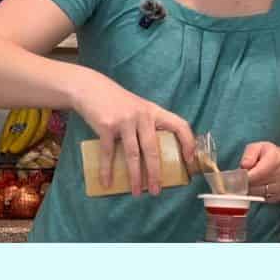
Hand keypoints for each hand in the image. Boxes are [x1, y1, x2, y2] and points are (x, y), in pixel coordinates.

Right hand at [72, 70, 195, 195]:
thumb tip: (153, 157)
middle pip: (153, 149)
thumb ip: (147, 125)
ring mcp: (124, 120)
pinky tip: (107, 182)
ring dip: (135, 176)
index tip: (189, 160)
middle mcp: (142, 115)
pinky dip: (107, 170)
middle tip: (156, 190)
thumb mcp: (137, 108)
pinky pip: (108, 153)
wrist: (90, 87)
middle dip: (155, 173)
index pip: (179, 125)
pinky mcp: (106, 125)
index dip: (187, 142)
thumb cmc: (116, 102)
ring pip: (133, 154)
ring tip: (136, 193)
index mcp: (153, 111)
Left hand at [240, 142, 279, 203]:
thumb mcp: (259, 147)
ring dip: (250, 190)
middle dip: (245, 183)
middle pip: (257, 184)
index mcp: (276, 158)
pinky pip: (263, 199)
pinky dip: (256, 195)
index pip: (258, 173)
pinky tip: (255, 188)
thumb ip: (249, 154)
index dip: (245, 177)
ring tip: (247, 183)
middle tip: (239, 180)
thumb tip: (244, 166)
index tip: (237, 177)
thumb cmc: (269, 155)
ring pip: (259, 193)